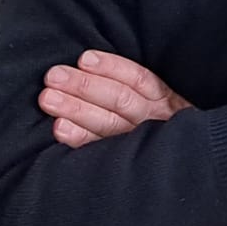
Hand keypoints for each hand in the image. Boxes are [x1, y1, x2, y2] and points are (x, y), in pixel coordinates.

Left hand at [38, 50, 189, 147]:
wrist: (178, 166)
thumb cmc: (161, 123)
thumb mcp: (164, 101)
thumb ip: (138, 87)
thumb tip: (91, 63)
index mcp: (165, 100)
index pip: (139, 80)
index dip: (112, 68)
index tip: (85, 59)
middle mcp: (156, 121)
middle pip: (120, 100)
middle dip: (84, 86)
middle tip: (54, 77)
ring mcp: (142, 143)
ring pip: (109, 122)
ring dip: (76, 109)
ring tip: (48, 98)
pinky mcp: (127, 161)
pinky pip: (102, 147)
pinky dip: (80, 137)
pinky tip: (59, 128)